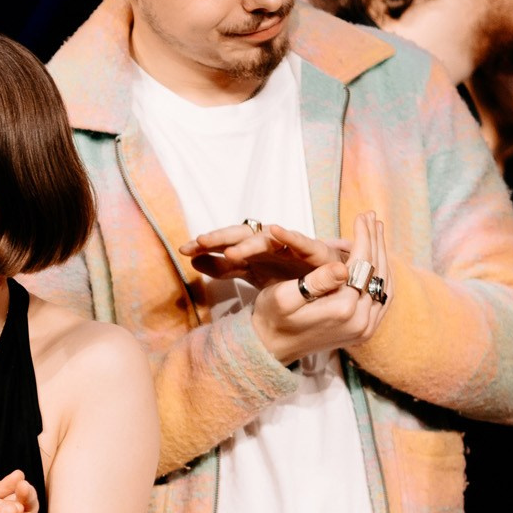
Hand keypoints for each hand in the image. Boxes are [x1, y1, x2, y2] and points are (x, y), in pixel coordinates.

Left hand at [187, 220, 346, 285]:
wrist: (329, 282)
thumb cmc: (287, 274)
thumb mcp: (251, 274)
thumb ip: (223, 268)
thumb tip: (192, 260)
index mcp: (252, 250)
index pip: (223, 244)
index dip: (205, 246)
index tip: (183, 250)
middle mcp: (269, 244)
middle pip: (240, 237)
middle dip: (220, 238)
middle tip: (199, 242)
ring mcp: (290, 246)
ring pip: (266, 240)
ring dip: (249, 243)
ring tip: (231, 251)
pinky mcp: (313, 251)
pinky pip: (300, 242)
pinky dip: (289, 236)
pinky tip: (276, 231)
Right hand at [250, 211, 389, 364]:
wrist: (270, 349)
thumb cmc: (271, 317)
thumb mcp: (283, 296)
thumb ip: (316, 281)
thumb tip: (343, 266)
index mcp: (342, 309)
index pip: (362, 264)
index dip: (364, 237)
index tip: (362, 215)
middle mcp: (360, 321)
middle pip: (377, 273)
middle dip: (376, 242)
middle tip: (374, 218)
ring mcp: (365, 329)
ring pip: (384, 285)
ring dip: (382, 257)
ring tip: (377, 233)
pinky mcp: (365, 331)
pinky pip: (382, 299)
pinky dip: (382, 277)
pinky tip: (377, 260)